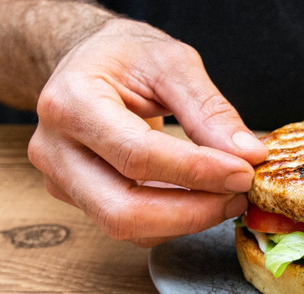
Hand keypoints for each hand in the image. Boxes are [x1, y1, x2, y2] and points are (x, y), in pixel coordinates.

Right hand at [28, 19, 266, 246]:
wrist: (87, 62)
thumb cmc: (126, 57)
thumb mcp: (173, 62)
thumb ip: (210, 109)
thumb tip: (249, 155)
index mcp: (71, 103)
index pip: (137, 154)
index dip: (196, 171)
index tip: (243, 172)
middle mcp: (54, 150)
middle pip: (122, 210)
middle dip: (191, 212)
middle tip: (239, 196)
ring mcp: (60, 180)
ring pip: (126, 227)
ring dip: (187, 220)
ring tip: (228, 196)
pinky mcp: (78, 199)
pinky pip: (130, 227)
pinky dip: (174, 220)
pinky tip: (202, 199)